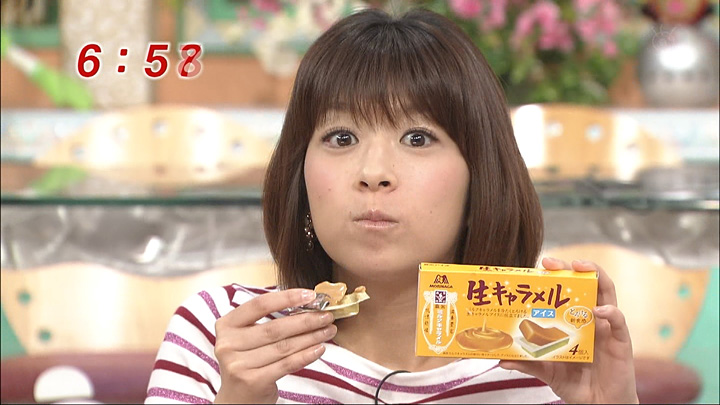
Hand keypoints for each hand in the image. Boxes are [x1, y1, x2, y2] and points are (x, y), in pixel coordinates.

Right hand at [213, 289, 336, 403]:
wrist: (237, 398)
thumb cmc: (248, 362)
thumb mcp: (248, 339)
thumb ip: (268, 322)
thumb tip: (306, 305)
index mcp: (227, 325)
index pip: (259, 305)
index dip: (286, 297)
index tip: (309, 295)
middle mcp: (228, 344)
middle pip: (274, 327)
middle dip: (306, 320)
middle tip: (326, 316)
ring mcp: (238, 364)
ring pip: (283, 346)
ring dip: (310, 337)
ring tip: (328, 331)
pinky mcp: (252, 381)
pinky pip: (286, 364)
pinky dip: (306, 355)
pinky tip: (319, 349)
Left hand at [499, 258, 638, 403]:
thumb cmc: (577, 384)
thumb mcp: (547, 370)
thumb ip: (528, 363)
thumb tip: (502, 359)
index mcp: (573, 322)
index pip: (566, 291)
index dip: (554, 277)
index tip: (537, 267)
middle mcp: (591, 319)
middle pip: (586, 284)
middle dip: (570, 267)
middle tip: (551, 262)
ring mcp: (607, 328)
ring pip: (607, 293)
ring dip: (596, 276)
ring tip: (580, 267)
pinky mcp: (621, 342)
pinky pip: (619, 322)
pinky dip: (611, 313)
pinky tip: (599, 310)